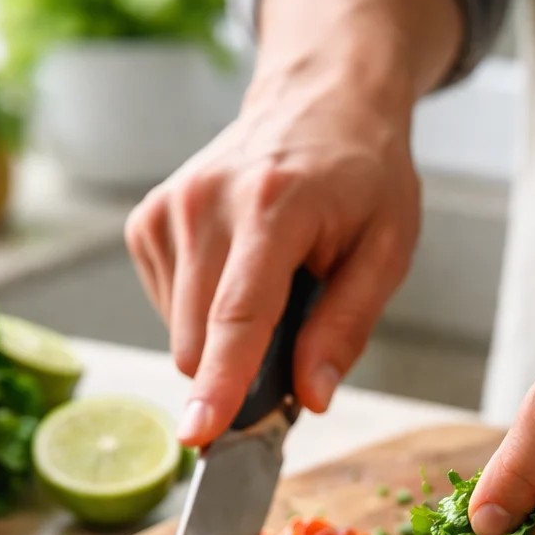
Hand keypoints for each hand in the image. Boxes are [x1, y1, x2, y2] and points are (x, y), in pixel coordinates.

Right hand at [125, 0, 461, 445]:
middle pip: (200, 342)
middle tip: (294, 337)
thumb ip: (347, 328)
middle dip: (241, 371)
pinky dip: (205, 314)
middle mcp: (206, 202)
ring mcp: (169, 208)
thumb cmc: (361, 176)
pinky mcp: (147, 221)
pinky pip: (169, 311)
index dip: (219, 385)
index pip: (238, 315)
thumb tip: (311, 398)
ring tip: (271, 285)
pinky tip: (238, 273)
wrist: (320, 99)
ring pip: (182, 336)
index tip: (197, 435)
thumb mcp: (387, 250)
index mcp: (273, 206)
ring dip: (225, 339)